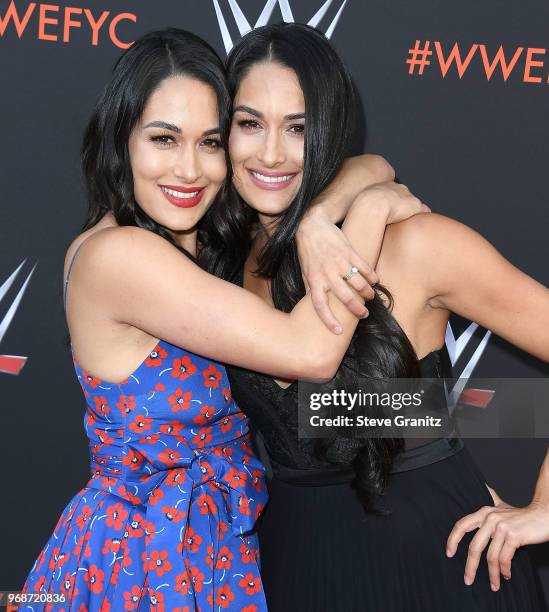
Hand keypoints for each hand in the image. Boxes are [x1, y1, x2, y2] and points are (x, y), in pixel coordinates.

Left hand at [296, 181, 428, 331]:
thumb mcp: (305, 271)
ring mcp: (340, 262)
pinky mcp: (350, 251)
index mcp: (314, 280)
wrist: (312, 225)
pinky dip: (371, 275)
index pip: (320, 305)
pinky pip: (364, 266)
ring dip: (367, 292)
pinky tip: (375, 280)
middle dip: (357, 309)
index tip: (338, 331)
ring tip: (371, 297)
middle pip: (345, 297)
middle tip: (364, 314)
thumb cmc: (308, 252)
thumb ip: (311, 288)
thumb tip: (315, 304)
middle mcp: (327, 273)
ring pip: (358, 282)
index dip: (328, 319)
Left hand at [446, 486, 548, 591]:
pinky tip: (506, 575)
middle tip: (468, 580)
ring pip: (491, 556)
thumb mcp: (501, 506)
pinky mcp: (514, 536)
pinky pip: (504, 558)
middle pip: (474, 546)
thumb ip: (491, 500)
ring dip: (492, 574)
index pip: (461, 525)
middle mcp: (490, 518)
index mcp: (483, 512)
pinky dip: (504, 570)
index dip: (452, 540)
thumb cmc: (521, 515)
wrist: (543, 515)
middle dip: (470, 566)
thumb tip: (482, 486)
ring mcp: (502, 527)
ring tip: (494, 584)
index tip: (449, 554)